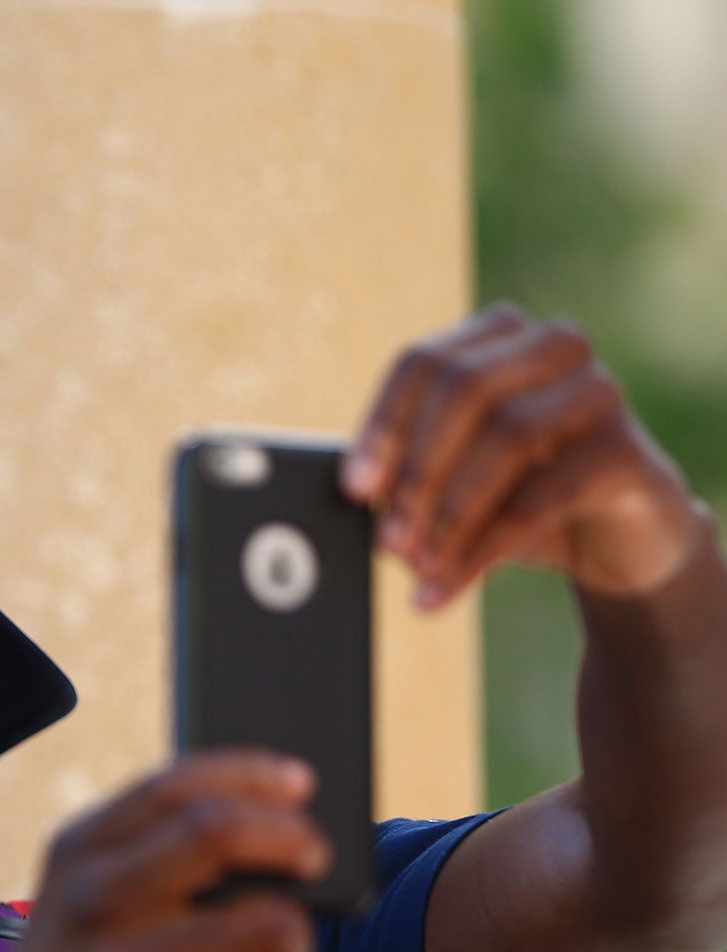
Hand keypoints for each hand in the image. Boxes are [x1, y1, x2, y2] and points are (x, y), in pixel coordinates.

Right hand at [0, 751, 328, 951]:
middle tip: (315, 857)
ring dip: (295, 928)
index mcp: (81, 846)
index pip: (175, 783)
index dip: (250, 773)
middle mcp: (93, 892)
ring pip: (251, 921)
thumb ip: (157, 860)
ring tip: (295, 941)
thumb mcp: (86, 894)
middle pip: (214, 831)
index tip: (302, 781)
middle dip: (287, 838)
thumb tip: (275, 840)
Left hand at [342, 304, 711, 607]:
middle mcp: (551, 348)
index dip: (383, 425)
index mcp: (497, 338)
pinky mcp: (626, 451)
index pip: (423, 363)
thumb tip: (355, 500)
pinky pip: (543, 496)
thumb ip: (405, 479)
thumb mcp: (453, 484)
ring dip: (450, 512)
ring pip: (509, 435)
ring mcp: (597, 392)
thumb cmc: (518, 498)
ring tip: (418, 568)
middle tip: (387, 541)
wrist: (615, 541)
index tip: (353, 488)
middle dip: (417, 471)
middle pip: (465, 388)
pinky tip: (449, 585)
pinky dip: (485, 547)